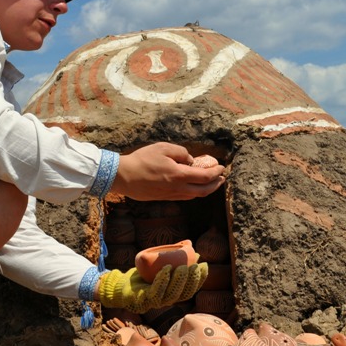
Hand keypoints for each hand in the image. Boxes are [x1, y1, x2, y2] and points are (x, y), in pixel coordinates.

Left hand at [97, 261, 207, 313]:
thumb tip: (189, 244)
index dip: (199, 280)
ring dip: (179, 280)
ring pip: (171, 294)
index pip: (190, 290)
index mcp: (172, 294)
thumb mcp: (159, 266)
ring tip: (183, 267)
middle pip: (183, 293)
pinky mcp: (143, 300)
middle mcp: (166, 300)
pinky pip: (155, 291)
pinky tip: (166, 269)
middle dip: (191, 280)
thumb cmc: (142, 276)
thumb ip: (173, 258)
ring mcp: (155, 302)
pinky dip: (162, 279)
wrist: (121, 286)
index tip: (204, 266)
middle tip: (195, 266)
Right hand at [110, 142, 224, 200]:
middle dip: (216, 185)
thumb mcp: (162, 148)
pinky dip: (193, 192)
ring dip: (206, 190)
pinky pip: (184, 197)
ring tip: (210, 182)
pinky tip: (192, 186)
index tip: (221, 167)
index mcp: (179, 175)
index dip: (216, 172)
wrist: (124, 176)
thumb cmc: (142, 160)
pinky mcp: (163, 198)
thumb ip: (180, 152)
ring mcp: (170, 195)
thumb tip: (189, 159)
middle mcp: (177, 188)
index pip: (205, 176)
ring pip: (194, 196)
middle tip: (222, 178)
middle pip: (204, 191)